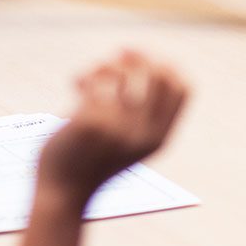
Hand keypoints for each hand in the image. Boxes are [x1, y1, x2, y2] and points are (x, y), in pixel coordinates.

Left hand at [36, 52, 187, 201]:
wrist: (62, 192)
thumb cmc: (91, 158)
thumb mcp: (126, 140)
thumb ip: (140, 111)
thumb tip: (135, 54)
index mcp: (158, 138)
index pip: (183, 88)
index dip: (165, 65)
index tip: (143, 61)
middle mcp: (144, 134)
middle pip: (157, 73)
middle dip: (137, 58)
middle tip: (115, 57)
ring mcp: (119, 128)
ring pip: (123, 72)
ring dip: (103, 65)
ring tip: (88, 75)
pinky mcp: (92, 122)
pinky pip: (97, 80)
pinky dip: (85, 75)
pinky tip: (75, 83)